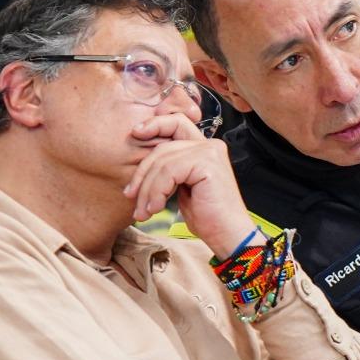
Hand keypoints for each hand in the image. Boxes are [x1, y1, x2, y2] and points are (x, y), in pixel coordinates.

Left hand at [123, 112, 256, 257]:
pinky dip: (157, 192)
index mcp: (206, 148)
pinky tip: (156, 209)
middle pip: (163, 146)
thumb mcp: (183, 188)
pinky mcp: (207, 164)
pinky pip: (169, 172)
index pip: (175, 124)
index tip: (135, 134)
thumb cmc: (208, 217)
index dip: (154, 124)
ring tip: (144, 212)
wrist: (228, 236)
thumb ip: (169, 170)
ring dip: (148, 189)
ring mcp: (210, 152)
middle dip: (142, 173)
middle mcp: (210, 145)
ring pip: (163, 161)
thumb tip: (140, 167)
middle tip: (131, 196)